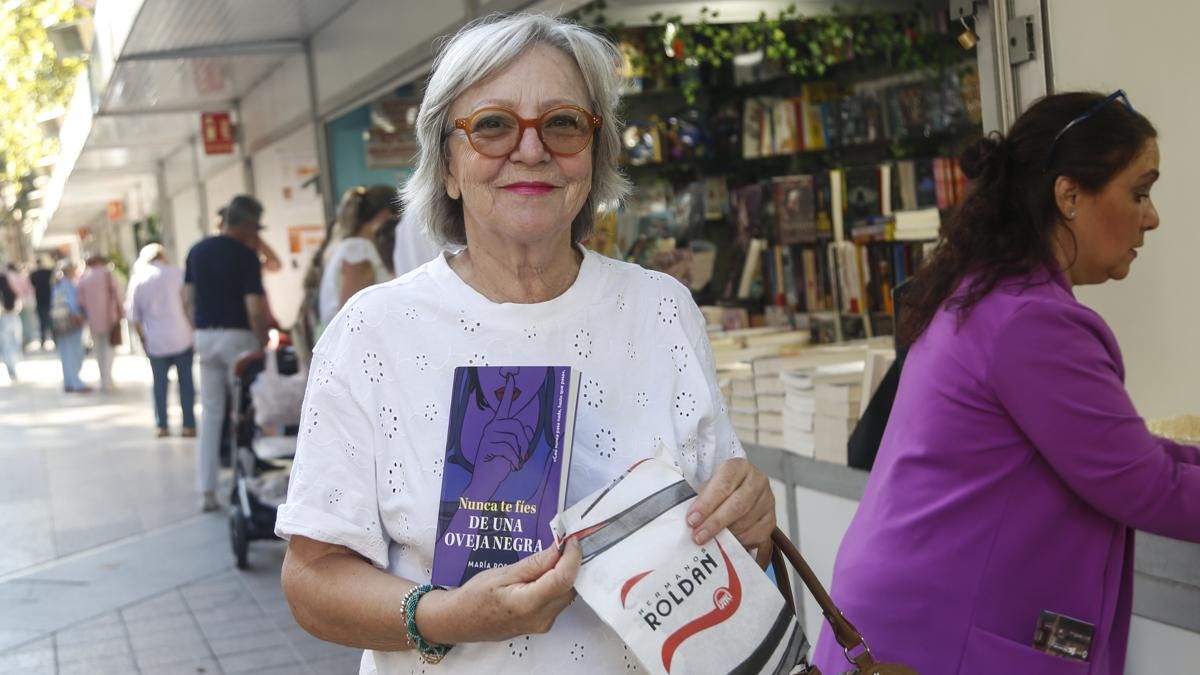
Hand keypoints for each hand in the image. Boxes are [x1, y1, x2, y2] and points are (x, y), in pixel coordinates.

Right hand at [419, 539, 580, 643]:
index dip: (572, 557)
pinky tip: (546, 571)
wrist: (460, 621)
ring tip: (553, 554)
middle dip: (570, 563)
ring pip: (567, 594)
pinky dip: (557, 583)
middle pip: (570, 587)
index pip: (563, 579)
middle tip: (563, 543)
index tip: (571, 540)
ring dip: (564, 573)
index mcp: (528, 605)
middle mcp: (541, 618)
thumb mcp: (502, 574)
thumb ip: (534, 564)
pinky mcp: (543, 623)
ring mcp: (543, 624)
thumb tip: (558, 549)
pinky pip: (559, 600)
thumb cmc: (475, 598)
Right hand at [470, 373, 534, 472]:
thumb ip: (520, 437)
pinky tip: (513, 467)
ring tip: (516, 462)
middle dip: (524, 442)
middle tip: (523, 455)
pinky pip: (509, 450)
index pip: (504, 406)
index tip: (511, 377)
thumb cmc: (498, 464)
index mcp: (497, 425)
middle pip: (517, 426)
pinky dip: (514, 461)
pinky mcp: (487, 447)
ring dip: (520, 453)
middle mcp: (491, 427)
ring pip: (514, 438)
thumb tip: (528, 429)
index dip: (508, 391)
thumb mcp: (513, 449)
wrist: (484, 482)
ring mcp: (488, 436)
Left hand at [687, 458, 775, 566]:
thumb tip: (693, 522)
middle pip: (738, 505)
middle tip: (698, 536)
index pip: (724, 485)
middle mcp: (757, 481)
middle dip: (716, 523)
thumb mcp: (708, 486)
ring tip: (710, 541)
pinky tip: (728, 543)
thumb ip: (702, 500)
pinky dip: (741, 541)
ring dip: (726, 535)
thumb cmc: (719, 489)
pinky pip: (758, 534)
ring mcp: (768, 500)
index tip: (692, 520)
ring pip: (747, 521)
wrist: (738, 491)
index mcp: (739, 467)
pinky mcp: (771, 518)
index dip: (707, 504)